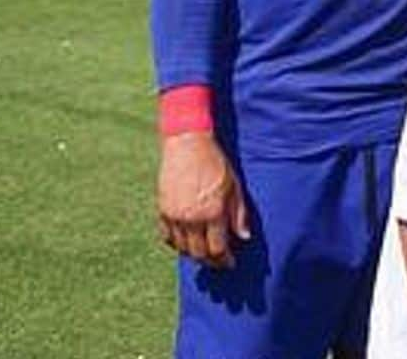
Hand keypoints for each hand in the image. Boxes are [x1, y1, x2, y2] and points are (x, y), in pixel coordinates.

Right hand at [156, 132, 250, 268]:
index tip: (230, 262)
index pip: (217, 248)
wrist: (187, 145)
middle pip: (198, 253)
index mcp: (212, 213)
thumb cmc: (216, 164)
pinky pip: (167, 237)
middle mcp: (191, 218)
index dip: (225, 260)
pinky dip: (176, 244)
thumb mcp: (234, 187)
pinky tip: (186, 243)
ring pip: (182, 248)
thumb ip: (239, 214)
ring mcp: (174, 215)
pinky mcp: (162, 210)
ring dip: (193, 254)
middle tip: (218, 262)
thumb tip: (244, 237)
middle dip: (210, 261)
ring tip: (204, 253)